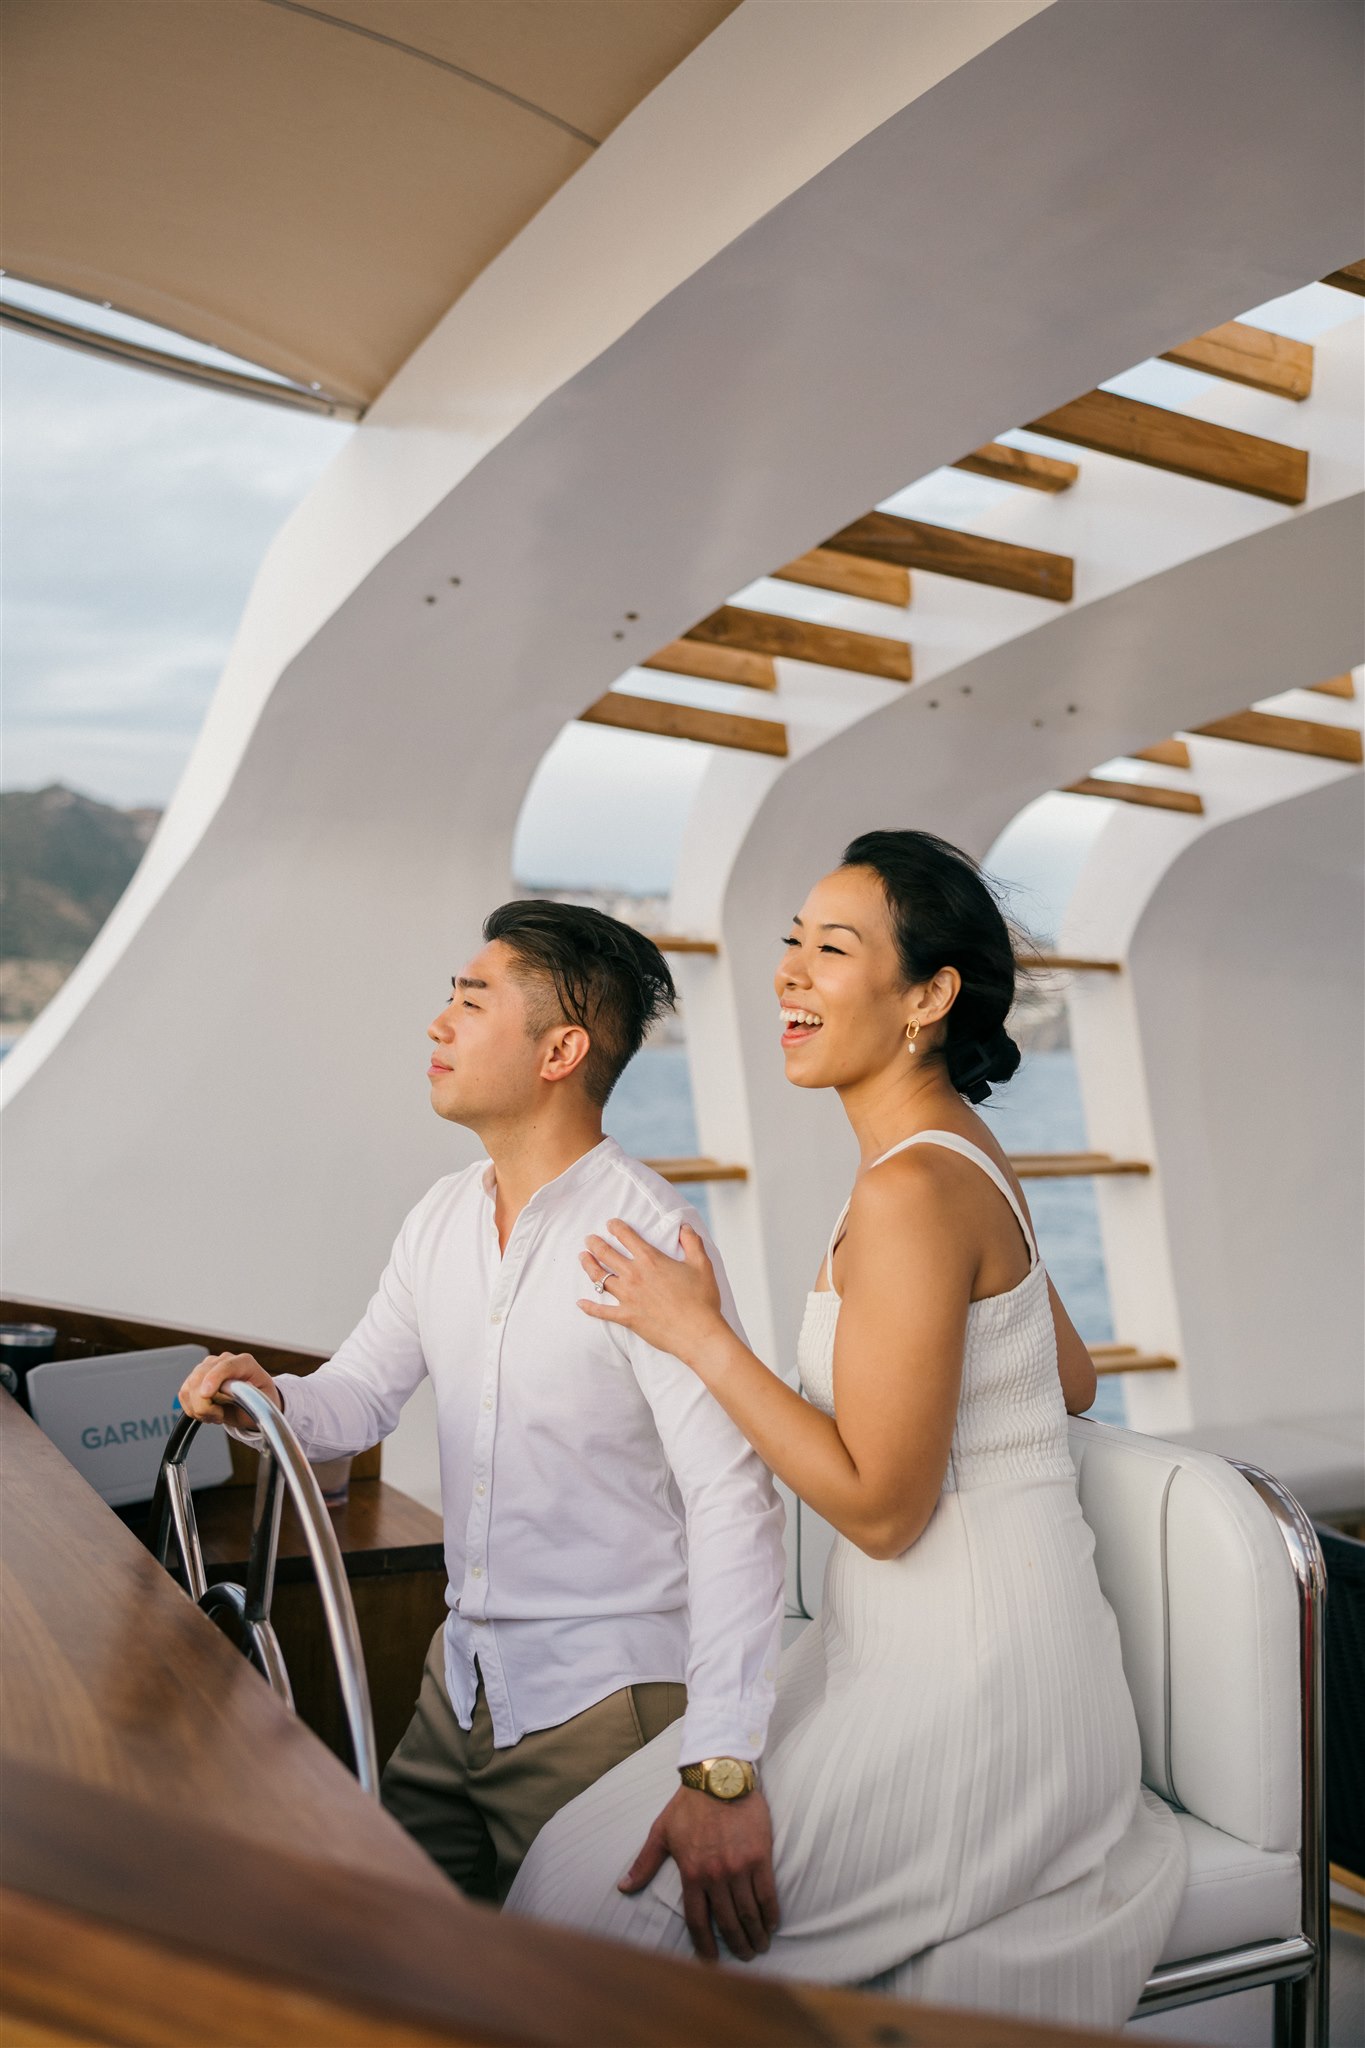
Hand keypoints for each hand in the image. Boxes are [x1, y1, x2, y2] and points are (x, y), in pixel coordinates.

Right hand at [178, 1352, 281, 1432]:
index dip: (214, 1378)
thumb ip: (251, 1396)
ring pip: (189, 1387)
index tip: (206, 1394)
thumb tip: (232, 1393)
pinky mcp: (195, 1379)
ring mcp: (207, 1368)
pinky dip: (192, 1409)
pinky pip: (183, 1395)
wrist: (253, 1403)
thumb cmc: (260, 1400)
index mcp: (244, 1362)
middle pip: (200, 1377)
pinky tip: (208, 1412)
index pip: (226, 1365)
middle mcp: (223, 1361)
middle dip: (204, 1404)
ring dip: (199, 1409)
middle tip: (219, 1416)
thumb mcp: (264, 1401)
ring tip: (216, 1414)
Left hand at [579, 1219, 725, 1366]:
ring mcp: (628, 1297)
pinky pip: (602, 1312)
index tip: (610, 1224)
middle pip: (607, 1254)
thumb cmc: (702, 1299)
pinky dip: (589, 1307)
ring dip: (589, 1266)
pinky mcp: (627, 1317)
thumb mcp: (702, 1264)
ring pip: (600, 1278)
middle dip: (595, 1244)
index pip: (627, 1237)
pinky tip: (580, 1303)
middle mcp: (635, 1275)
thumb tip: (685, 1227)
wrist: (698, 1332)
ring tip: (583, 1258)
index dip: (616, 1227)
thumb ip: (692, 1242)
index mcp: (651, 1260)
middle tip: (588, 1239)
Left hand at [619, 1785, 778, 1962]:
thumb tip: (623, 1887)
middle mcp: (716, 1875)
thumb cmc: (688, 1804)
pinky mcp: (760, 1856)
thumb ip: (644, 1863)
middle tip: (743, 1956)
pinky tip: (771, 1924)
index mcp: (691, 1873)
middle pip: (727, 1922)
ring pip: (748, 1912)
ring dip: (754, 1934)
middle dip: (736, 1945)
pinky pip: (767, 1894)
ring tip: (758, 1946)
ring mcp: (739, 1867)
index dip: (704, 1946)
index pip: (697, 1921)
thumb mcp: (661, 1832)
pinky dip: (770, 1913)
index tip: (710, 1961)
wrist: (719, 1776)